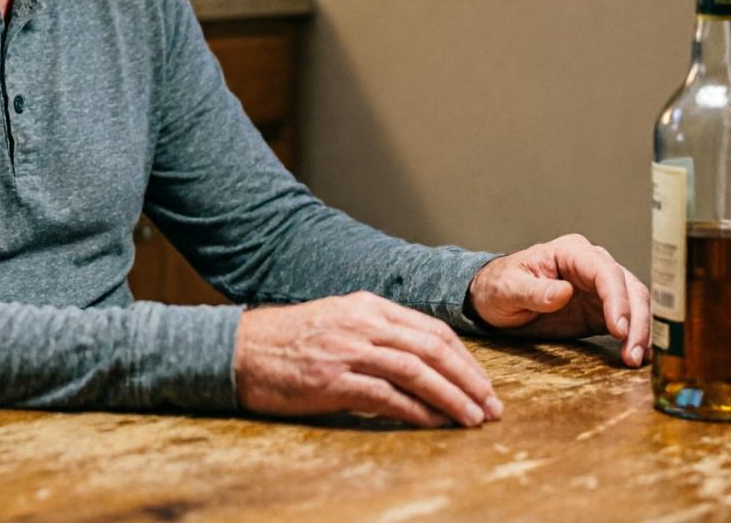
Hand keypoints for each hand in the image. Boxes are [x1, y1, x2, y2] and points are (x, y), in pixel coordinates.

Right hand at [233, 292, 502, 428]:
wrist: (238, 350)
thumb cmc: (287, 341)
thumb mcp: (337, 321)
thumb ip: (375, 334)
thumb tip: (418, 362)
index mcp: (367, 306)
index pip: (432, 329)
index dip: (465, 358)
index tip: (484, 383)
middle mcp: (362, 323)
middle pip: (432, 349)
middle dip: (469, 379)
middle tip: (492, 406)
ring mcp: (347, 350)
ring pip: (417, 371)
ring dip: (452, 397)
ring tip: (473, 419)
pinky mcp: (332, 380)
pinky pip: (386, 396)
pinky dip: (417, 411)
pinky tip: (435, 424)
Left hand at [466, 233, 650, 366]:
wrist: (493, 299)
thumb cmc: (498, 286)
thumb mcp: (508, 289)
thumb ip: (535, 291)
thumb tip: (565, 292)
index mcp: (570, 252)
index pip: (604, 271)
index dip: (617, 299)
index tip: (619, 329)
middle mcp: (591, 265)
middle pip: (628, 287)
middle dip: (637, 320)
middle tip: (632, 353)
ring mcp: (599, 287)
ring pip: (635, 303)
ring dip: (641, 331)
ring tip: (635, 359)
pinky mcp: (600, 310)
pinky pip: (628, 320)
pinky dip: (637, 337)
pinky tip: (640, 356)